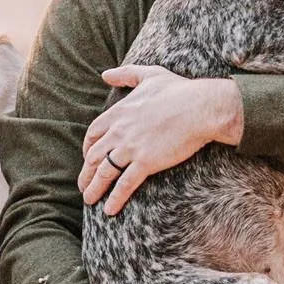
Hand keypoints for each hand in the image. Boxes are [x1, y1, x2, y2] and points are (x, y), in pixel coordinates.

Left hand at [80, 65, 243, 213]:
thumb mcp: (149, 75)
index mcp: (118, 112)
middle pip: (93, 156)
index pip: (93, 134)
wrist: (201, 107)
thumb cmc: (179, 90)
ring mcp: (130, 147)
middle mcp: (119, 131)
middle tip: (83, 185)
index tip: (88, 158)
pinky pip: (124, 184)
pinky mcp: (145, 162)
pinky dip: (114, 198)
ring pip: (104, 172)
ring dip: (94, 188)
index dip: (88, 148)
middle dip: (86, 173)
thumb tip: (106, 74)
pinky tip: (109, 209)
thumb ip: (126, 74)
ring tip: (89, 199)